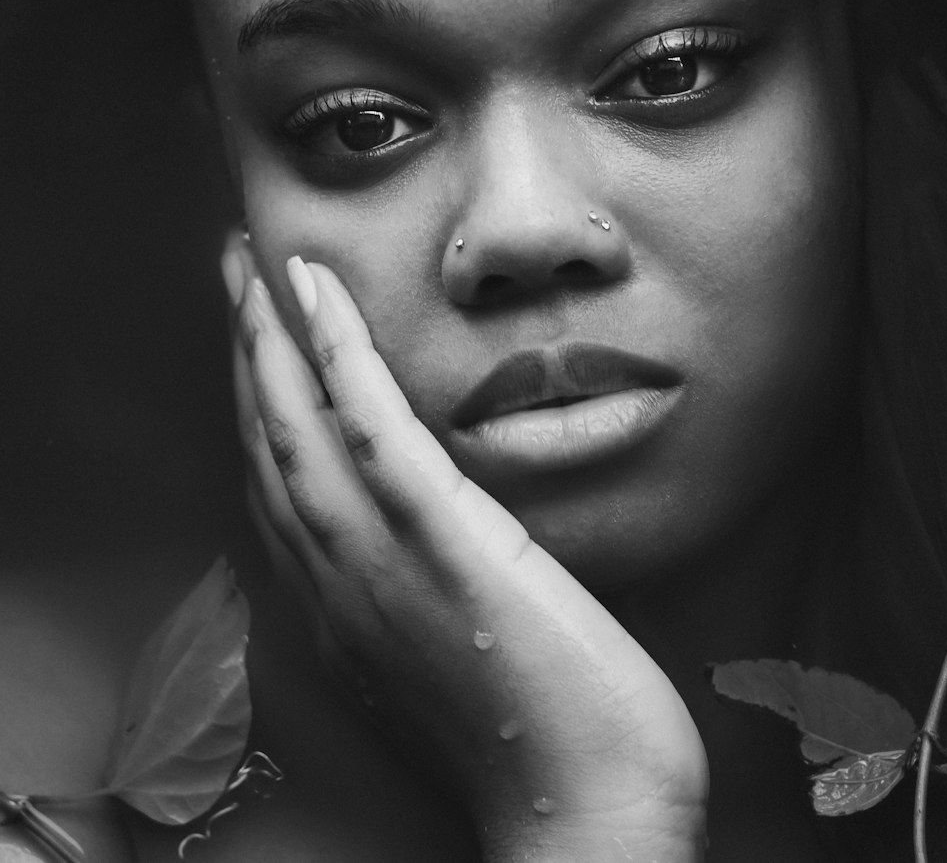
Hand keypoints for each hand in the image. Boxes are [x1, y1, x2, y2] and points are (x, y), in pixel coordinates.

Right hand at [224, 235, 707, 862]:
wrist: (589, 814)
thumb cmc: (541, 739)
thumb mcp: (457, 656)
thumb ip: (427, 592)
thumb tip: (439, 534)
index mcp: (344, 608)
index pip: (279, 485)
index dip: (256, 403)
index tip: (252, 339)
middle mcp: (339, 581)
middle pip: (268, 442)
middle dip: (244, 349)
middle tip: (233, 271)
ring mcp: (381, 559)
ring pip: (296, 424)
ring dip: (268, 334)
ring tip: (253, 262)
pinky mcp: (441, 539)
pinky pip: (369, 425)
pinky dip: (334, 351)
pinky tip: (317, 295)